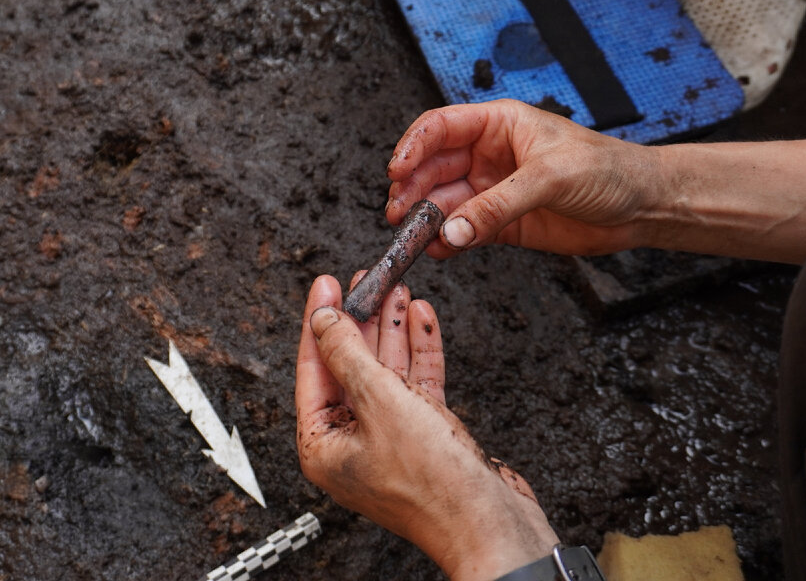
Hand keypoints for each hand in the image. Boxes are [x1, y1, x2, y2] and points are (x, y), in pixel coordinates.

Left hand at [295, 275, 558, 580]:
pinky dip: (420, 350)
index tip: (326, 284)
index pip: (313, 369)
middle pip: (350, 365)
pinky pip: (416, 384)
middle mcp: (352, 443)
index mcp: (323, 447)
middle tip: (364, 280)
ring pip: (385, 370)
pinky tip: (421, 318)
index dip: (320, 320)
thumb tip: (323, 320)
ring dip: (392, 329)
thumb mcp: (380, 404)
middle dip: (361, 320)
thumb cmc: (434, 486)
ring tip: (396, 289)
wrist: (492, 525)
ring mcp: (391, 438)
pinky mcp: (426, 435)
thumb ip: (349, 355)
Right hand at [385, 100, 663, 257]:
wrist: (643, 205)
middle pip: (433, 168)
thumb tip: (454, 229)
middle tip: (398, 214)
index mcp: (499, 125)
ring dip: (425, 220)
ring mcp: (493, 190)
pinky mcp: (503, 223)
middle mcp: (489, 154)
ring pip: (444, 203)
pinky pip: (464, 231)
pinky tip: (438, 250)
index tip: (396, 171)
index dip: (413, 147)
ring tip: (412, 237)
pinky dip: (447, 242)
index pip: (440, 127)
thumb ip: (498, 205)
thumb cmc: (608, 169)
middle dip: (412, 190)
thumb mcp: (550, 178)